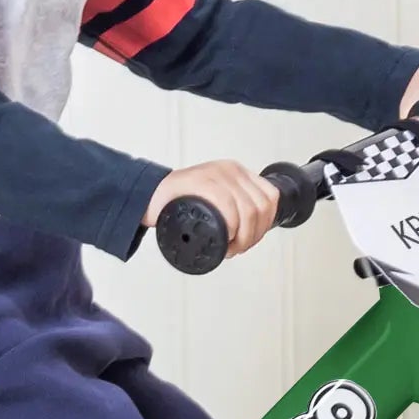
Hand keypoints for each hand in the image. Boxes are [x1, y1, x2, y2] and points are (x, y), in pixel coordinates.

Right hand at [144, 160, 280, 257]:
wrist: (148, 197)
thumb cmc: (179, 203)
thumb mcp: (215, 199)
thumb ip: (235, 207)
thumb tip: (255, 229)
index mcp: (237, 173)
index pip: (270, 197)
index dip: (265, 224)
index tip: (250, 239)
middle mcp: (230, 170)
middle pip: (262, 207)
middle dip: (253, 236)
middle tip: (236, 248)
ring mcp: (216, 174)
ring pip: (249, 209)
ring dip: (243, 236)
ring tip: (229, 247)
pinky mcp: (201, 181)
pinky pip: (228, 206)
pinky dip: (231, 226)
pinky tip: (223, 237)